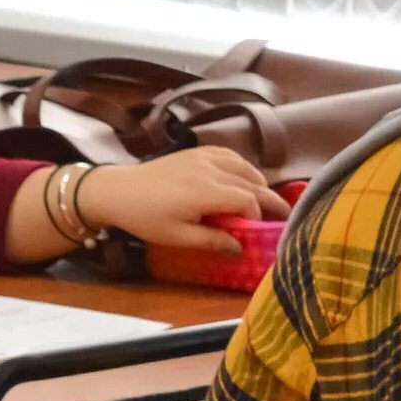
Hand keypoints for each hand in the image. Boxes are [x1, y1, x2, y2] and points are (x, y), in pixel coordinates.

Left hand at [79, 149, 284, 251]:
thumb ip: (212, 241)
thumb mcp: (177, 237)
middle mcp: (209, 171)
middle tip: (284, 215)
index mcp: (206, 192)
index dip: (257, 216)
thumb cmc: (145, 217)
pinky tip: (243, 177)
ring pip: (243, 166)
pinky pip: (228, 155)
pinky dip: (241, 165)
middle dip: (269, 200)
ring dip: (258, 182)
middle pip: (252, 183)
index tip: (255, 231)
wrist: (116, 191)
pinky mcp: (194, 152)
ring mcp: (202, 158)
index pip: (248, 201)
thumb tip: (241, 248)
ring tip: (264, 198)